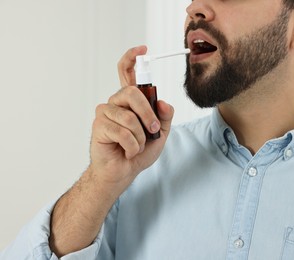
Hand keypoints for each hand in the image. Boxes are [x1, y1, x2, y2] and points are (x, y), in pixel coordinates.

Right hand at [89, 46, 173, 190]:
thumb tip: (162, 101)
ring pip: (129, 117)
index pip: (127, 73)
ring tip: (137, 146)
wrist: (124, 172)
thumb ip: (165, 116)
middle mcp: (116, 102)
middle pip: (131, 92)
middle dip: (148, 114)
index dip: (132, 58)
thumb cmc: (139, 151)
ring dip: (140, 137)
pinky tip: (127, 151)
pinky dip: (132, 146)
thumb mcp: (161, 133)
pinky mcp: (99, 126)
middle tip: (153, 130)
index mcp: (130, 101)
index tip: (143, 49)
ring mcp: (105, 113)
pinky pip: (122, 132)